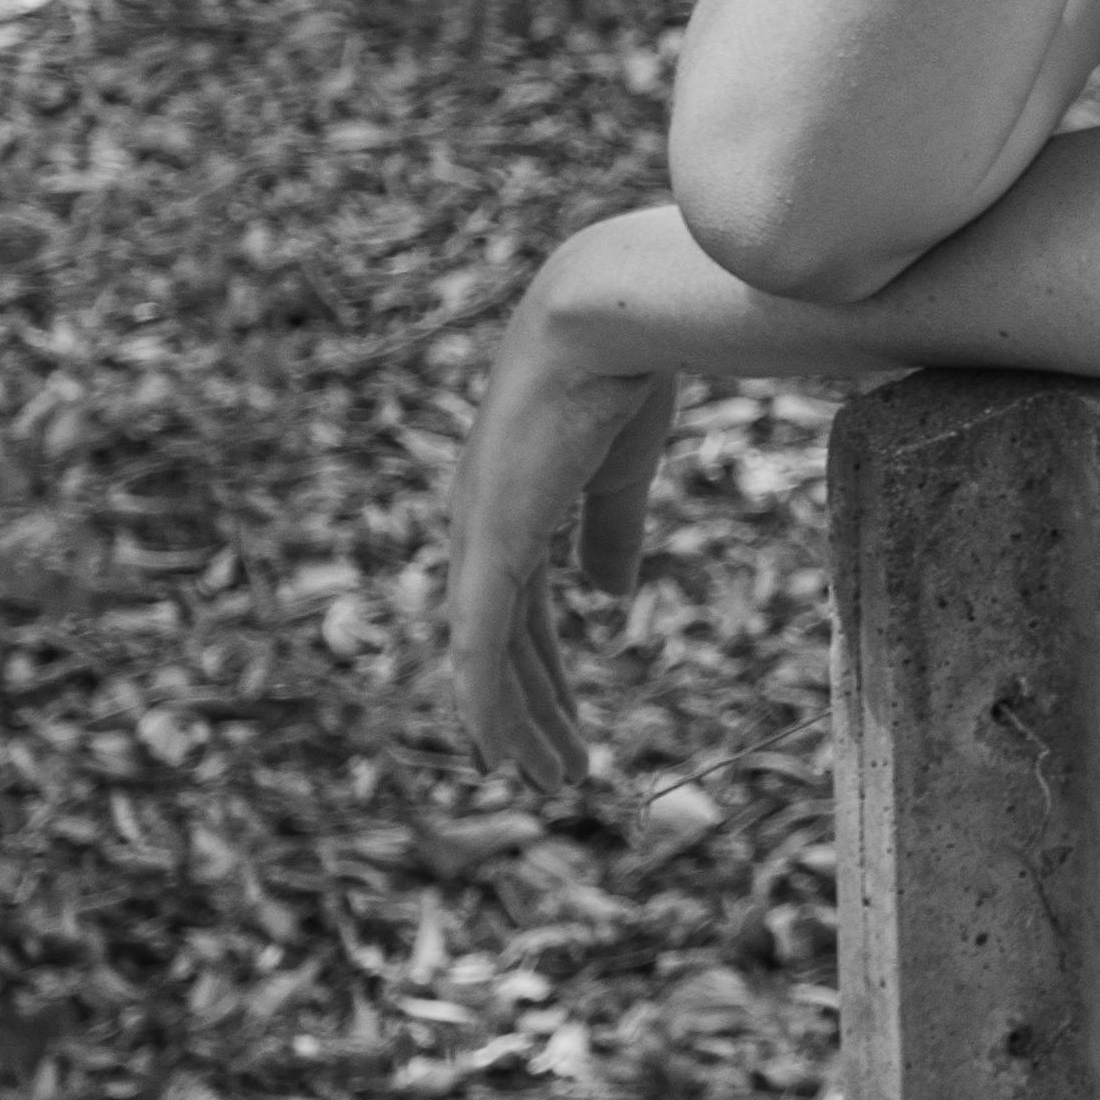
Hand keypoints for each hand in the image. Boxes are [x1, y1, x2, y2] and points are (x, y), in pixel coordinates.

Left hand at [442, 249, 679, 791]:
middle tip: (563, 769)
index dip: (540, 670)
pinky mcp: (488, 548)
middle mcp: (480, 526)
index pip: (519, 607)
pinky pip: (480, 648)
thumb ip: (609, 536)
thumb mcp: (620, 473)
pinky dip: (490, 705)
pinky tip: (506, 751)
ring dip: (519, 723)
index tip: (569, 721)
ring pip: (487, 660)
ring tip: (555, 777)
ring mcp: (478, 538)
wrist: (604, 322)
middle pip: (502, 643)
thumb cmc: (621, 375)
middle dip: (533, 710)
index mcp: (512, 504)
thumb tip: (605, 600)